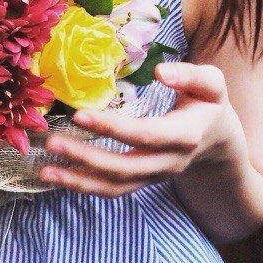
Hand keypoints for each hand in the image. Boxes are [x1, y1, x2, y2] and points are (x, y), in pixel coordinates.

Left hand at [39, 62, 247, 198]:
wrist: (217, 141)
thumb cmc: (209, 104)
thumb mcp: (212, 84)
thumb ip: (191, 75)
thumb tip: (161, 72)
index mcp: (185, 135)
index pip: (145, 135)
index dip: (113, 128)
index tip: (81, 115)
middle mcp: (168, 162)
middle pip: (125, 167)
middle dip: (87, 157)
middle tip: (53, 142)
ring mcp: (154, 176)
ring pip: (115, 186)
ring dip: (79, 180)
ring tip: (45, 169)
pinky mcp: (142, 181)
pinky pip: (112, 190)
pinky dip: (83, 186)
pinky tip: (56, 176)